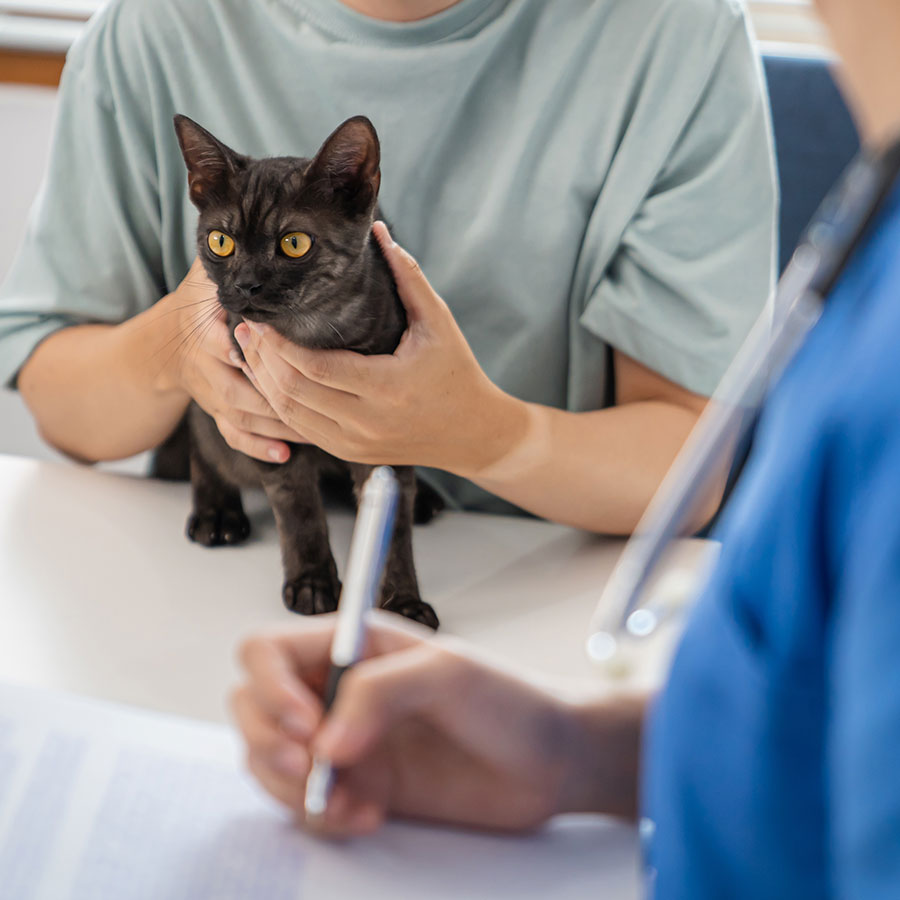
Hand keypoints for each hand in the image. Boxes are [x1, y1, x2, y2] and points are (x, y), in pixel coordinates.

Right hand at [157, 259, 302, 462]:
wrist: (163, 343)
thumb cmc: (198, 301)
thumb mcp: (206, 274)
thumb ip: (231, 256)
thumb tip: (261, 220)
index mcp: (205, 328)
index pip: (224, 341)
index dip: (247, 351)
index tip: (273, 358)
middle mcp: (206, 364)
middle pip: (238, 388)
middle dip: (273, 397)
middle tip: (315, 402)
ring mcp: (211, 392)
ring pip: (242, 415)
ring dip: (277, 426)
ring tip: (316, 430)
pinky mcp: (217, 411)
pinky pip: (234, 434)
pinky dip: (257, 447)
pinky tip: (284, 455)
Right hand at [231, 614, 595, 836]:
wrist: (549, 762)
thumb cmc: (509, 700)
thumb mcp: (447, 675)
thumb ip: (379, 692)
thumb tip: (325, 740)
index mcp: (353, 646)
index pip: (268, 650)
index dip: (269, 687)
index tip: (306, 723)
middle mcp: (340, 690)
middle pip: (252, 706)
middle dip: (268, 742)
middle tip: (311, 768)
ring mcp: (347, 740)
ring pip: (269, 760)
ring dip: (293, 788)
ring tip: (348, 799)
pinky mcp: (360, 785)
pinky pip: (307, 805)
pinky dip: (322, 817)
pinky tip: (367, 816)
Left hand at [234, 223, 527, 474]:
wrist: (473, 434)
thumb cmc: (457, 372)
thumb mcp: (438, 322)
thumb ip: (407, 276)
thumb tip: (378, 230)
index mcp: (388, 387)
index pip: (314, 367)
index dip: (278, 343)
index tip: (261, 316)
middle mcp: (367, 422)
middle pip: (293, 392)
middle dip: (262, 359)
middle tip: (247, 328)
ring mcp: (355, 444)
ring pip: (290, 415)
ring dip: (264, 382)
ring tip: (251, 350)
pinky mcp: (350, 453)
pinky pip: (301, 431)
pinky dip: (280, 405)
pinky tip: (271, 379)